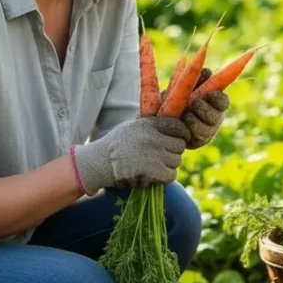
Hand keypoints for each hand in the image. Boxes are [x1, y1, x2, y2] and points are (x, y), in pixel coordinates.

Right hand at [71, 116, 189, 194]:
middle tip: (161, 154)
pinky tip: (153, 174)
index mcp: (149, 124)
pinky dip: (165, 177)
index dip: (182, 134)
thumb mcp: (132, 125)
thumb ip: (151, 120)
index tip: (179, 139)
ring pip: (177, 161)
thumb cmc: (117, 143)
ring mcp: (154, 155)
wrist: (99, 162)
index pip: (178, 126)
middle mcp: (153, 138)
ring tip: (154, 164)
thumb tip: (167, 105)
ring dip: (168, 165)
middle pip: (180, 146)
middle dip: (173, 151)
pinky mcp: (153, 172)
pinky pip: (172, 174)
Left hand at [162, 68, 230, 149]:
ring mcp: (207, 132)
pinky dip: (187, 131)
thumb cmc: (175, 99)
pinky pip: (195, 139)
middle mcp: (214, 118)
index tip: (210, 94)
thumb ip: (195, 80)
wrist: (161, 120)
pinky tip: (181, 127)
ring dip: (194, 121)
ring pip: (206, 129)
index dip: (218, 98)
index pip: (223, 101)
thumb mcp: (184, 88)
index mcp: (213, 103)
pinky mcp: (197, 143)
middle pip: (217, 116)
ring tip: (185, 116)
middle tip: (194, 105)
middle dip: (205, 110)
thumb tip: (207, 71)